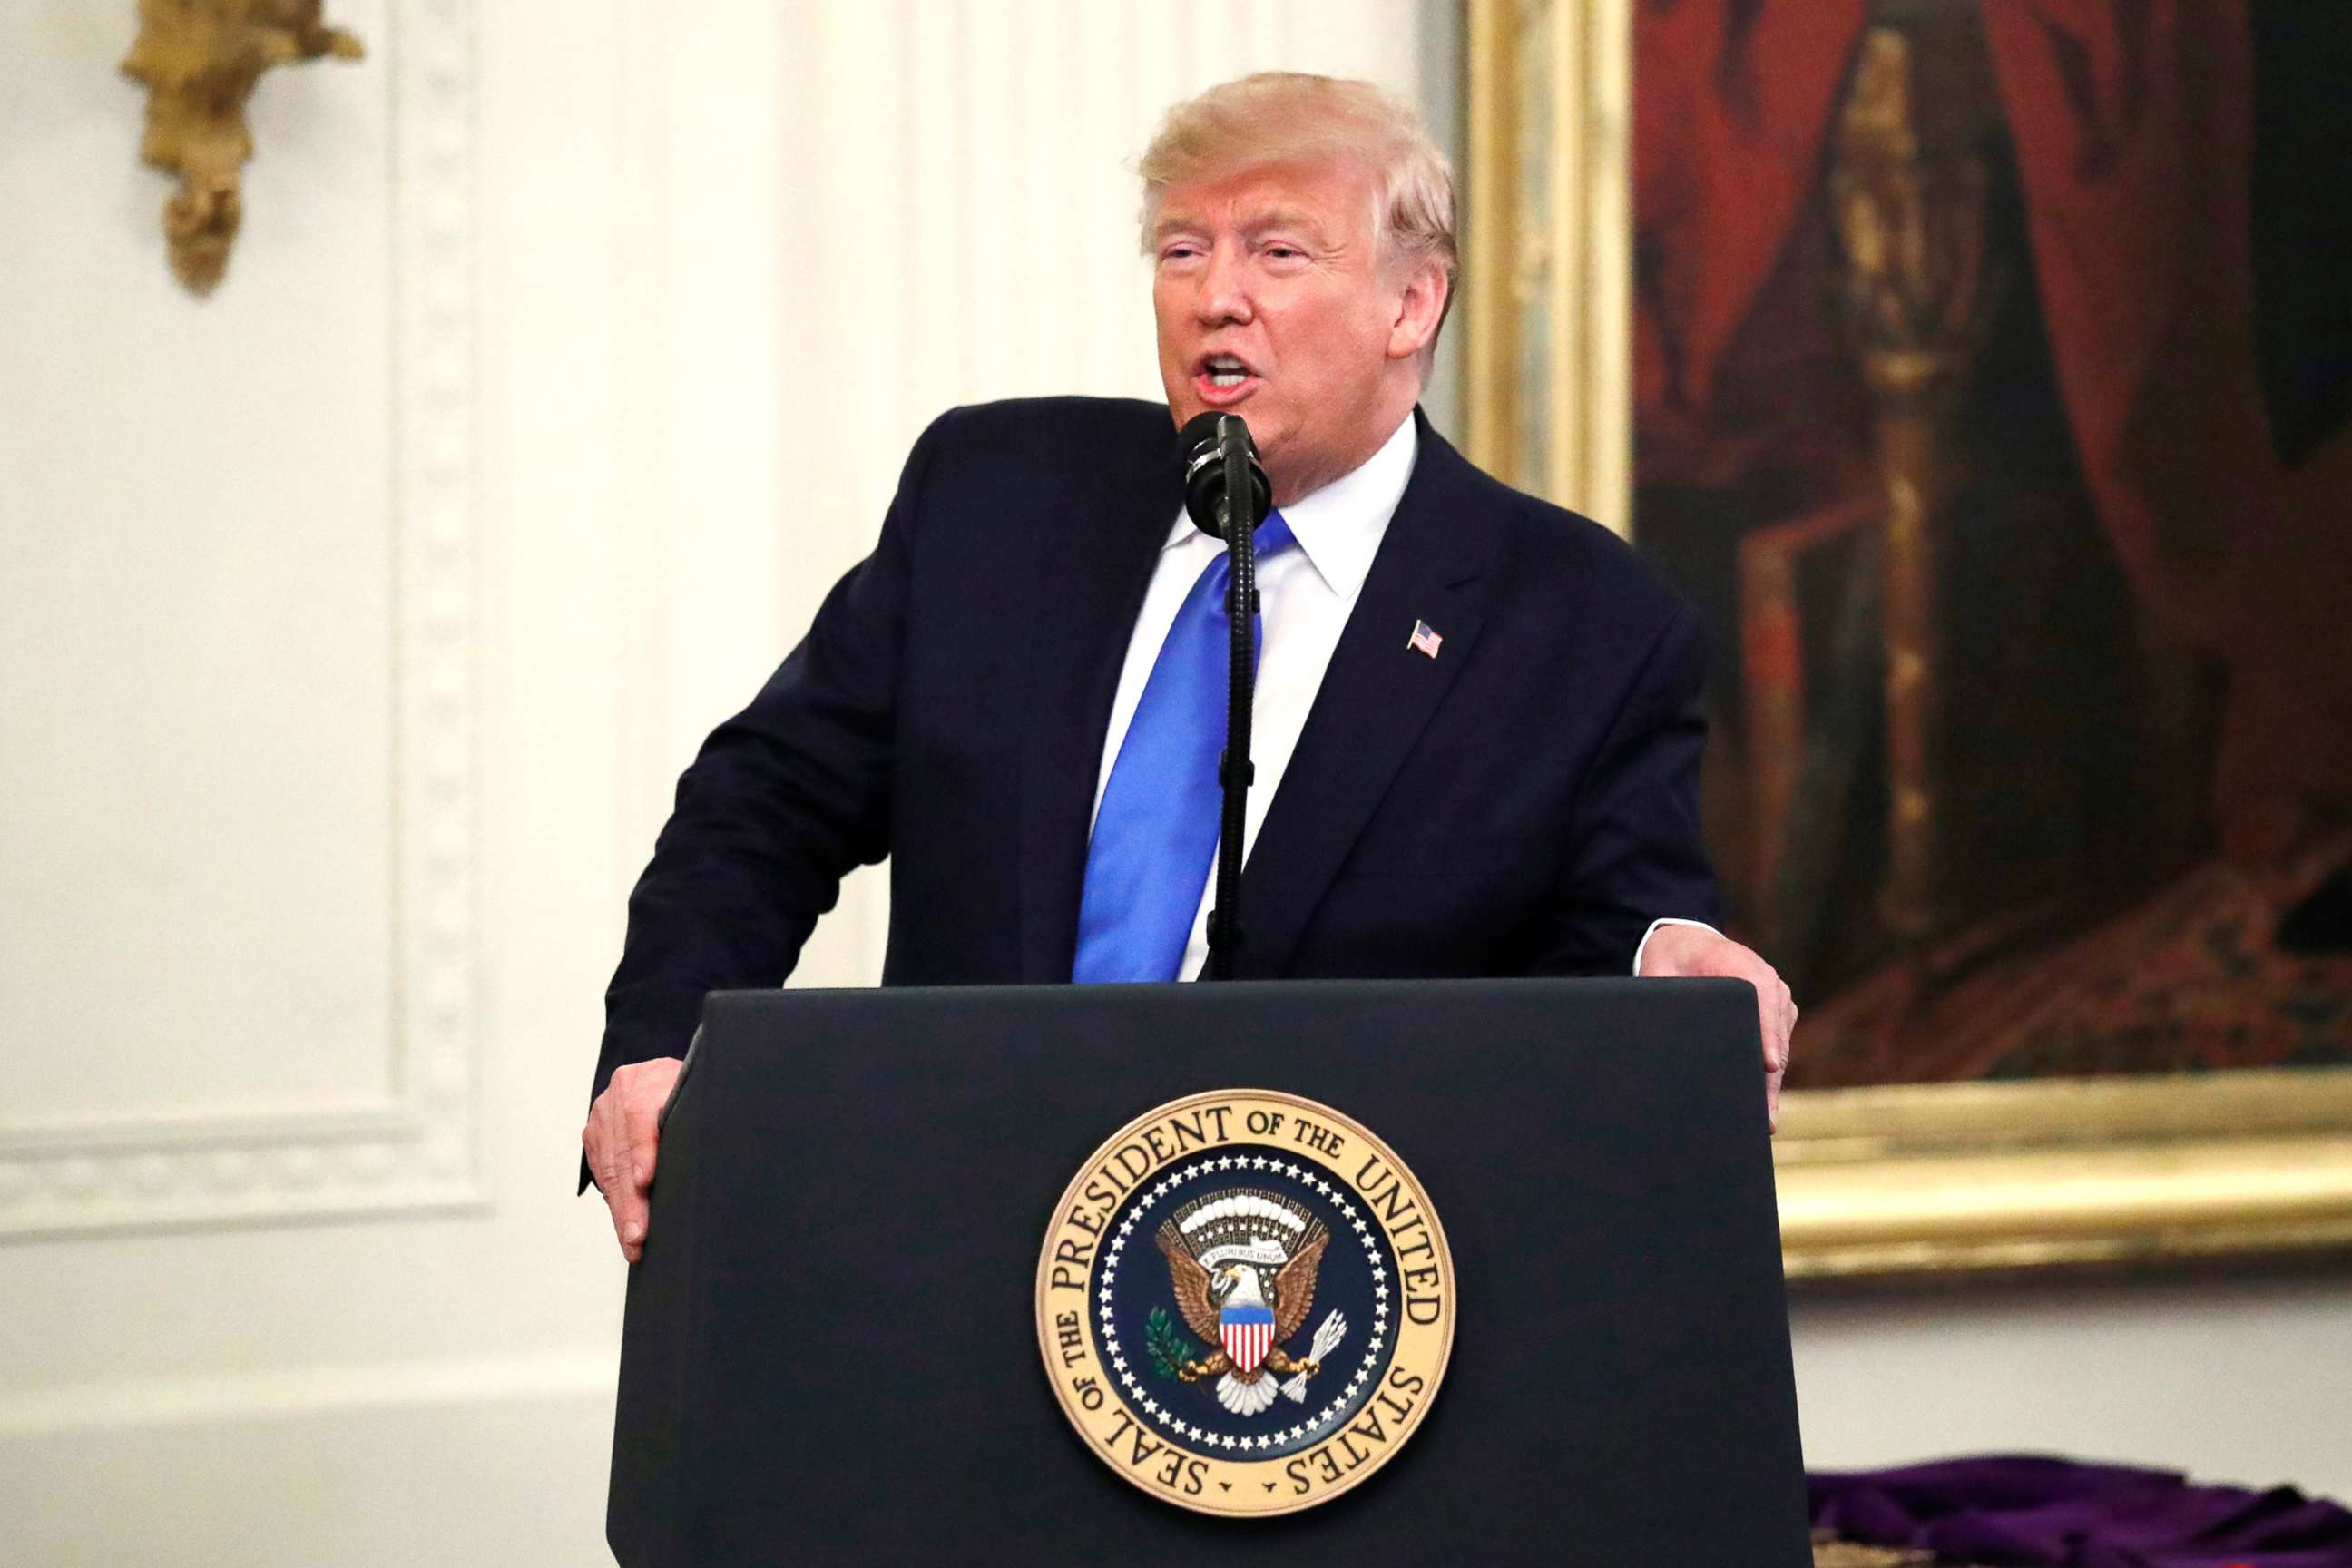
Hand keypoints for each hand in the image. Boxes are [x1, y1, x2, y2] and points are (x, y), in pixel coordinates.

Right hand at [584, 1056, 683, 1262]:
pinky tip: (623, 1224)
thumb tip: (715, 1154)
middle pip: (621, 1152)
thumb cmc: (692, 1087)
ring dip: (620, 1209)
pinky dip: (614, 1201)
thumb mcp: (700, 1093)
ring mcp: (603, 1115)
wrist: (665, 1073)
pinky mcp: (595, 1134)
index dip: (642, 1151)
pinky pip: (601, 1172)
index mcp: (648, 1079)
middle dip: (630, 1199)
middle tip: (638, 1234)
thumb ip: (700, 1116)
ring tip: (631, 1241)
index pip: (639, 1116)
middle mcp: (620, 1094)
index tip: (644, 1180)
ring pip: (608, 1168)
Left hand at [1635, 926, 1794, 1132]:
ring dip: (1771, 1085)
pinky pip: (1778, 1049)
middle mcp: (1769, 982)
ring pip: (1780, 1048)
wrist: (1688, 942)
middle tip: (1764, 1117)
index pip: (1761, 1001)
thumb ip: (1660, 996)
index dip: (1765, 1035)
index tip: (1768, 1065)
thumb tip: (1656, 1035)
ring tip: (1764, 1123)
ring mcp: (1778, 1000)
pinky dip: (1770, 1078)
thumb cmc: (1672, 958)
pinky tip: (1762, 1108)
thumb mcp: (1659, 971)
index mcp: (1742, 965)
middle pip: (1774, 1035)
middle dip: (1769, 1078)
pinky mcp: (1779, 1015)